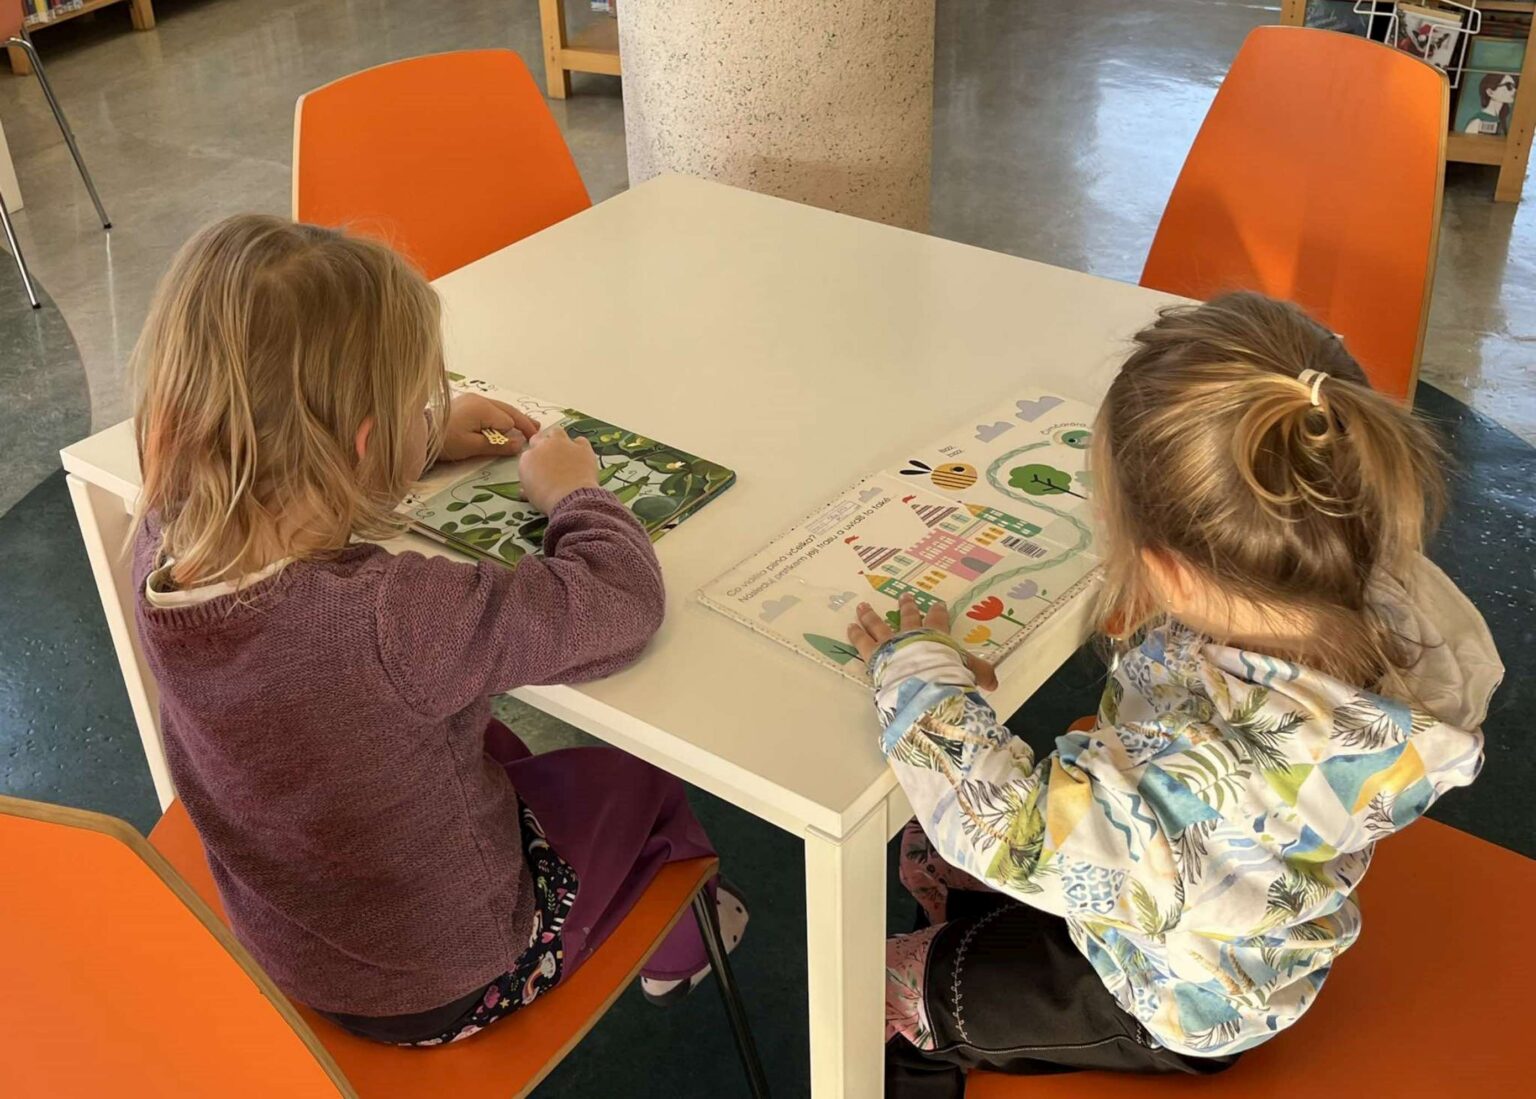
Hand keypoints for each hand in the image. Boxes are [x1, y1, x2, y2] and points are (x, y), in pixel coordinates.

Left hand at [438, 394, 542, 461]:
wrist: (420, 434)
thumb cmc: (445, 441)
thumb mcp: (472, 447)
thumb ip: (497, 445)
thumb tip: (519, 444)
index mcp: (482, 408)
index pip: (509, 420)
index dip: (518, 432)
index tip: (529, 442)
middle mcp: (480, 399)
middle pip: (508, 410)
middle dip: (523, 421)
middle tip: (538, 430)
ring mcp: (472, 399)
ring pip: (500, 408)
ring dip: (514, 418)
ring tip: (530, 425)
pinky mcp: (467, 403)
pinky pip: (490, 409)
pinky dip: (501, 416)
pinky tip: (507, 423)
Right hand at [517, 427, 599, 512]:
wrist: (569, 498)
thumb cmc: (547, 499)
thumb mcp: (531, 495)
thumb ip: (527, 487)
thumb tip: (525, 491)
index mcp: (528, 458)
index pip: (528, 454)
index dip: (535, 460)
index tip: (539, 468)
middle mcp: (544, 446)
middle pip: (540, 438)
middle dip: (543, 446)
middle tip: (550, 459)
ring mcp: (563, 443)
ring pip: (557, 432)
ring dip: (559, 440)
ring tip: (564, 453)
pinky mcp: (582, 447)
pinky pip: (580, 441)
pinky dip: (580, 447)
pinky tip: (581, 456)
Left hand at [846, 592, 998, 689]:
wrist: (924, 680)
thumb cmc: (948, 673)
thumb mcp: (970, 672)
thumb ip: (979, 675)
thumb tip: (994, 684)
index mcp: (936, 636)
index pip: (939, 621)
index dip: (939, 612)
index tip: (938, 604)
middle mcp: (912, 635)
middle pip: (908, 618)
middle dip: (907, 607)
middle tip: (904, 596)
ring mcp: (891, 642)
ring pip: (879, 625)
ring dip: (871, 616)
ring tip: (862, 607)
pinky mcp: (874, 653)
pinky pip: (862, 641)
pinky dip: (856, 634)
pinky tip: (849, 626)